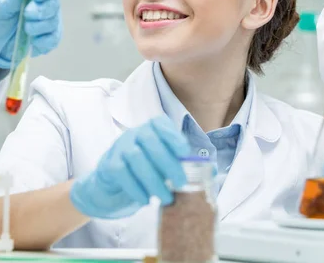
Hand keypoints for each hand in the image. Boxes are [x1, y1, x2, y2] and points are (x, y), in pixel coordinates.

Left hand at [0, 0, 62, 68]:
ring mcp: (50, 21)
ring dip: (38, 27)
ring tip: (25, 29)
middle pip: (54, 3)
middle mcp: (46, 3)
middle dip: (41, 11)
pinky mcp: (50, 38)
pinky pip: (54, 39)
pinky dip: (43, 41)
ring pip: (54, 22)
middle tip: (26, 15)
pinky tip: (32, 41)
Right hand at [69, 116, 189, 219]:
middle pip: (151, 142)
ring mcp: (121, 147)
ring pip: (136, 158)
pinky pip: (122, 174)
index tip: (185, 152)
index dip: (173, 136)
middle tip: (181, 183)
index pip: (161, 124)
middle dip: (168, 163)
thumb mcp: (166, 161)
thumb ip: (186, 164)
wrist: (115, 178)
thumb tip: (213, 173)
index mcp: (152, 128)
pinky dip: (136, 188)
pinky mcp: (110, 164)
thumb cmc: (148, 166)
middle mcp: (135, 133)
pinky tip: (146, 200)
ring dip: (153, 180)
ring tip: (166, 198)